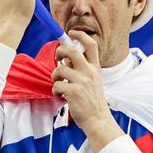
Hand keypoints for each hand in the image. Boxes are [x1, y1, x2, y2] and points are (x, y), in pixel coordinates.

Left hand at [52, 30, 123, 151]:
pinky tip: (61, 96)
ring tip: (59, 85)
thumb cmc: (93, 101)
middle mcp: (90, 73)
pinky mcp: (73, 92)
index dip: (80, 35)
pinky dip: (55, 90)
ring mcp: (81, 82)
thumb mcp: (93, 81)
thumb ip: (82, 69)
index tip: (72, 33)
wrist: (97, 119)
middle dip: (60, 51)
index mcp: (96, 68)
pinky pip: (56, 85)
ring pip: (59, 70)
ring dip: (54, 76)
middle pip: (71, 51)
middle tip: (58, 58)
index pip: (91, 45)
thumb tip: (66, 60)